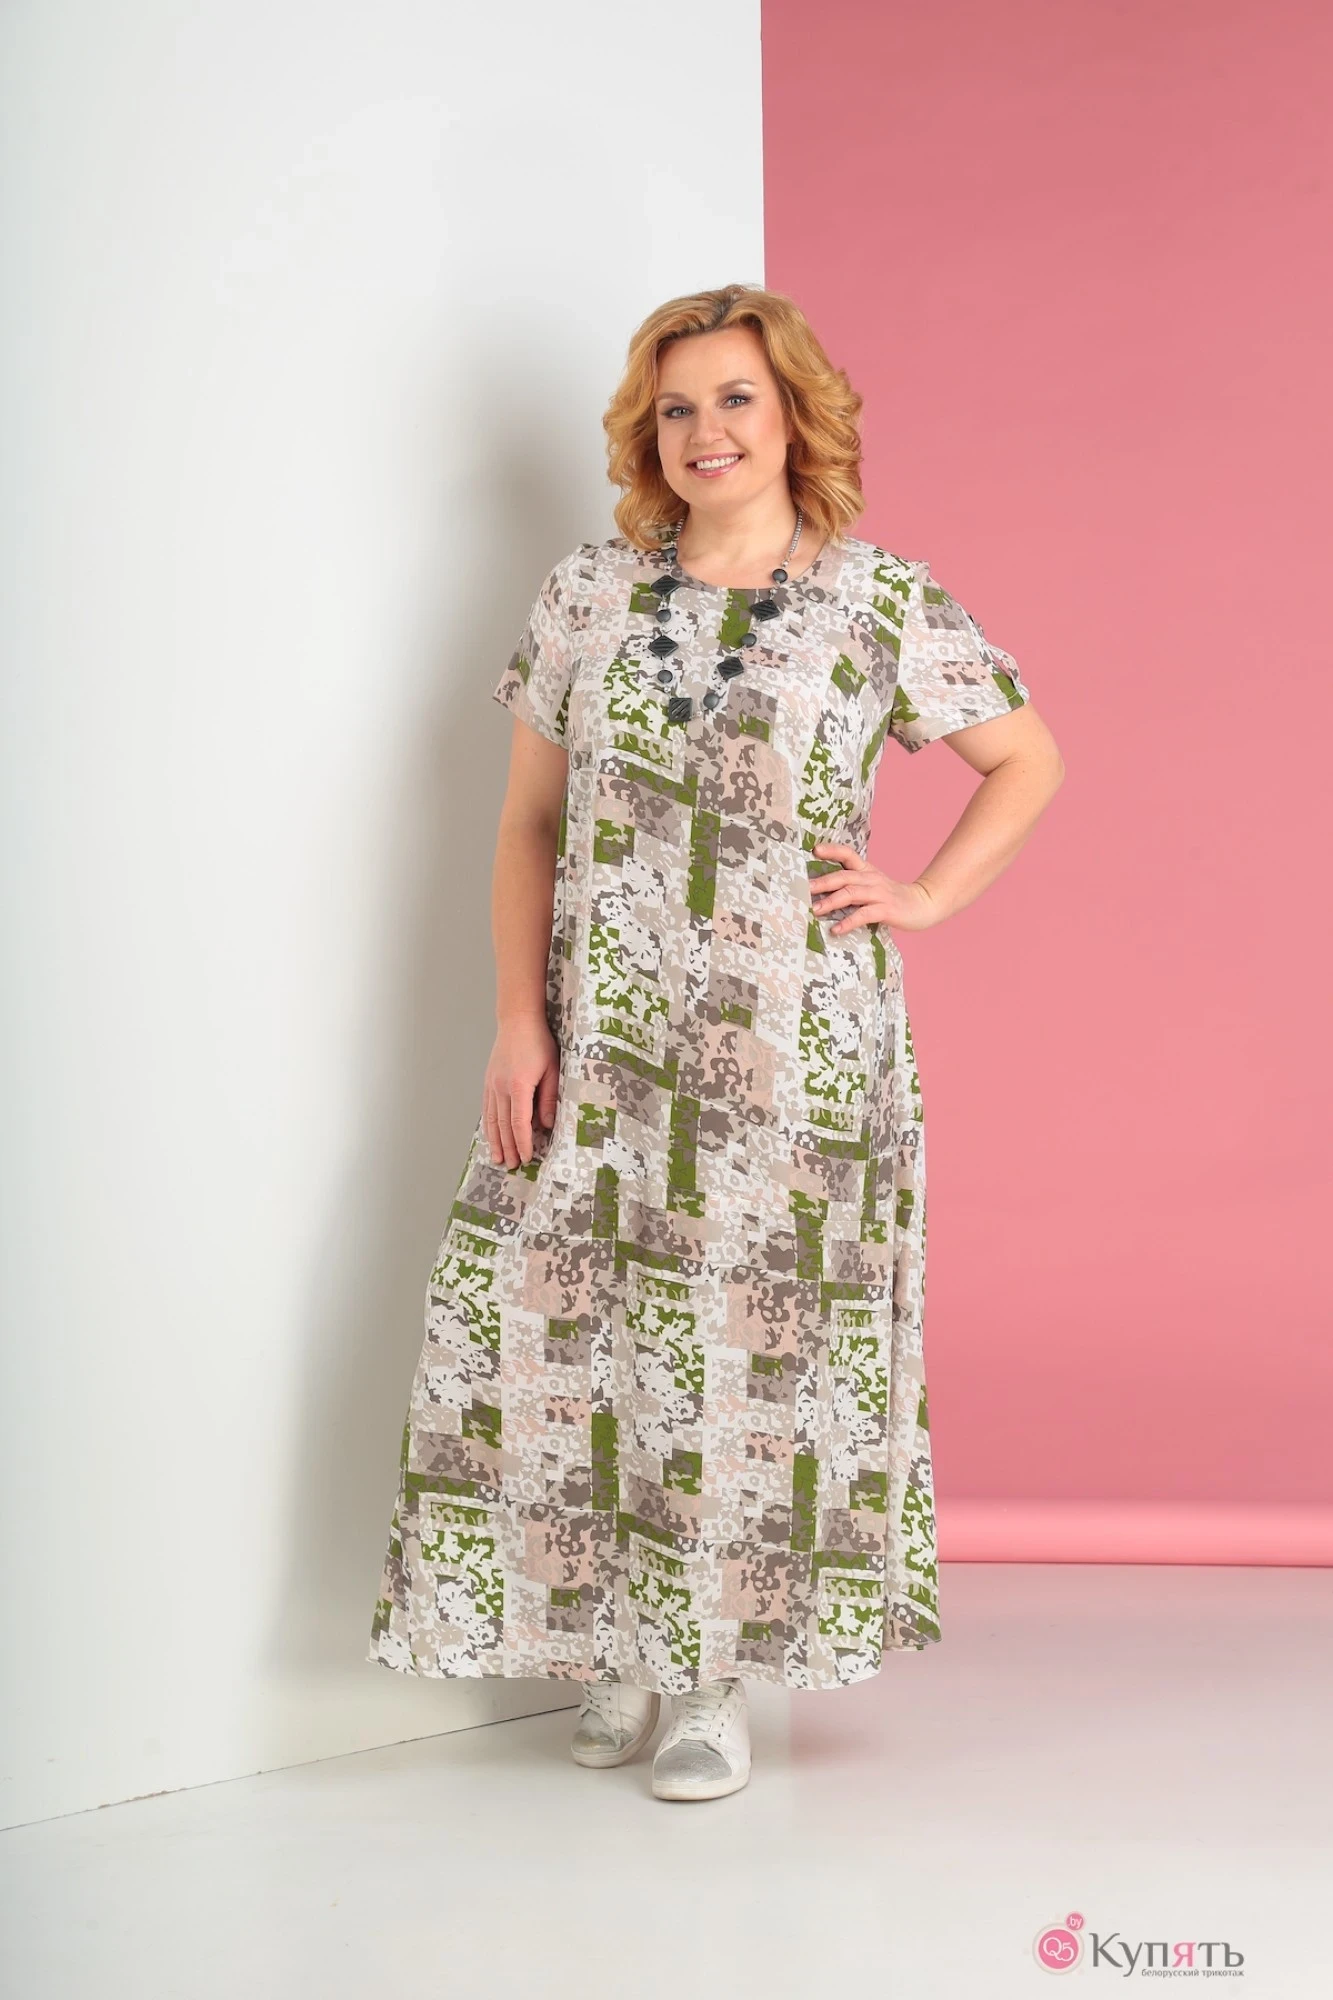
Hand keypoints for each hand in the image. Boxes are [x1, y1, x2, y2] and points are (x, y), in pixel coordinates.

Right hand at [483, 1016, 560, 1166]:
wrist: (518, 1021)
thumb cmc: (539, 1043)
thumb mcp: (553, 1069)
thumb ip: (550, 1098)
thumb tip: (548, 1125)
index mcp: (519, 1086)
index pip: (519, 1123)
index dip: (523, 1142)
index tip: (527, 1157)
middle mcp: (501, 1088)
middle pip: (503, 1126)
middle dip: (508, 1148)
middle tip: (513, 1166)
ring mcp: (492, 1085)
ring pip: (492, 1120)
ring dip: (495, 1141)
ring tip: (498, 1159)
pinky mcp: (488, 1081)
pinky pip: (487, 1109)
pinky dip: (488, 1125)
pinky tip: (490, 1136)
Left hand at [809, 841, 943, 933]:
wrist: (923, 904)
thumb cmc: (892, 897)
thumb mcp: (872, 885)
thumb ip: (851, 885)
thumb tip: (820, 892)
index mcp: (866, 870)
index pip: (848, 854)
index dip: (832, 850)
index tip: (814, 850)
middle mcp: (871, 879)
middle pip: (844, 876)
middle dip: (822, 882)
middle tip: (804, 888)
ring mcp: (879, 894)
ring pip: (851, 894)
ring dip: (831, 902)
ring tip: (815, 910)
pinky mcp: (886, 910)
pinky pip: (864, 915)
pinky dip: (849, 922)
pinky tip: (836, 929)